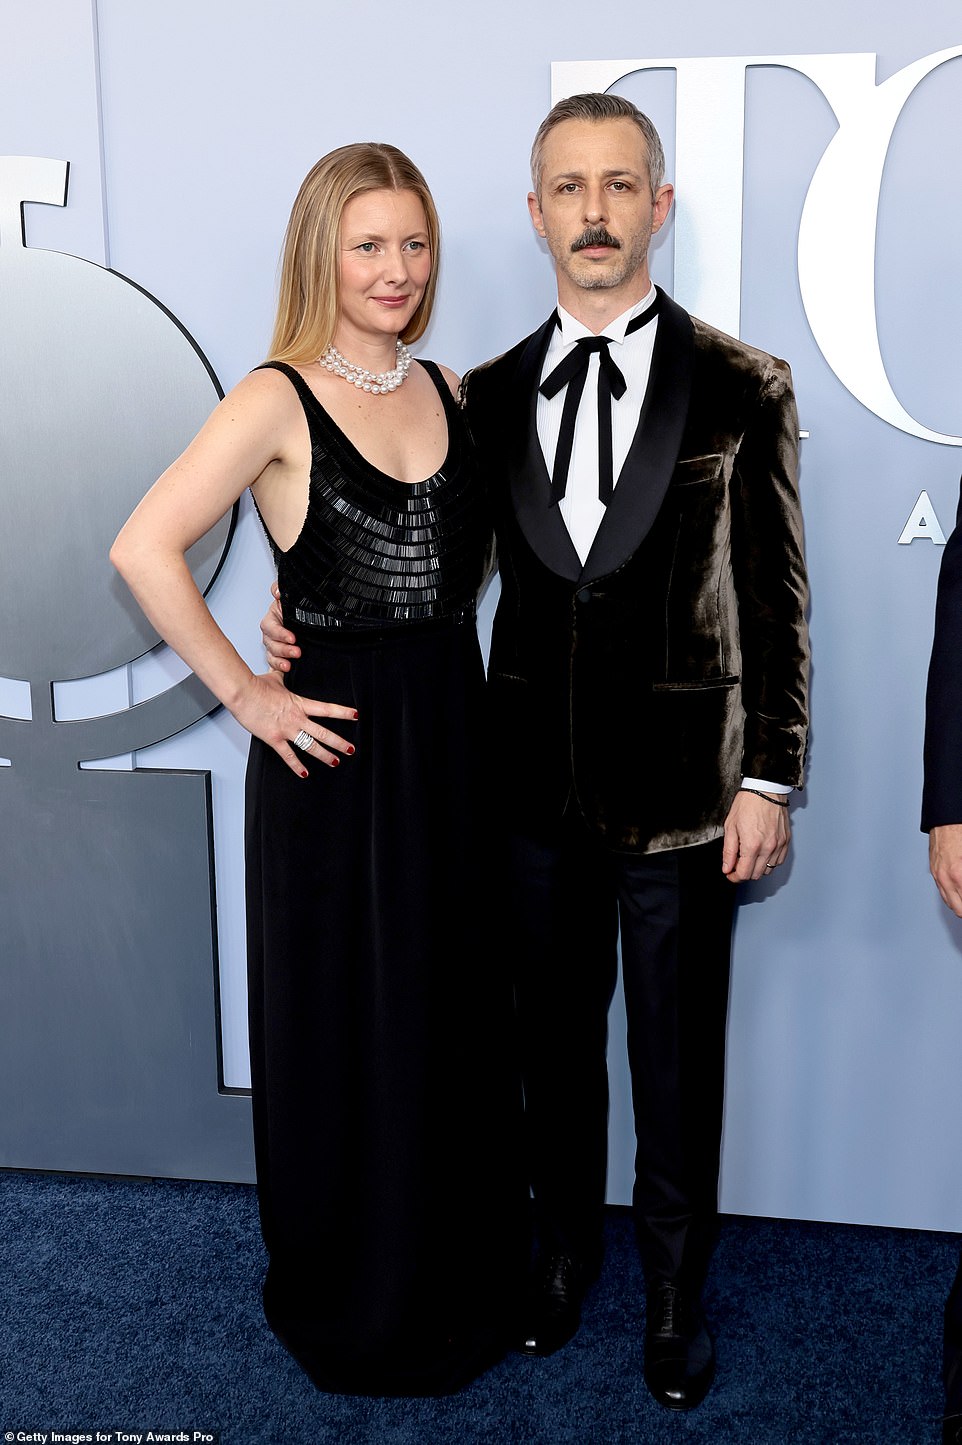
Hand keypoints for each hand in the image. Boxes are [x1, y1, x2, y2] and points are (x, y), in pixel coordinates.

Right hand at [231, 669, 356, 777]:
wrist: (242, 693)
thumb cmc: (256, 685)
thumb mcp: (275, 678)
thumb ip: (283, 677)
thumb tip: (284, 667)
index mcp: (299, 704)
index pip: (327, 709)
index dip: (343, 712)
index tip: (355, 716)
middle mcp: (296, 719)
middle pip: (323, 733)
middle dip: (339, 743)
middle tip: (351, 749)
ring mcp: (286, 730)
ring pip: (311, 746)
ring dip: (325, 755)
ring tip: (335, 762)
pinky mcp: (274, 739)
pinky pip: (288, 756)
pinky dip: (297, 766)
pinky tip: (304, 773)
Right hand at [261, 581, 299, 673]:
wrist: (311, 622)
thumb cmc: (299, 610)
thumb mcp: (292, 597)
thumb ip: (280, 589)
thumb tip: (277, 591)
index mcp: (273, 619)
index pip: (270, 627)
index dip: (279, 633)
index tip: (292, 638)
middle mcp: (272, 634)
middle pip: (270, 643)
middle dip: (283, 649)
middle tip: (297, 651)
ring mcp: (275, 646)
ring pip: (272, 655)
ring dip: (280, 660)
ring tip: (290, 665)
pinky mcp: (281, 657)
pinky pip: (275, 664)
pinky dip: (279, 668)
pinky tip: (287, 670)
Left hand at [721, 790, 790, 882]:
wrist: (765, 790)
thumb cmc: (747, 804)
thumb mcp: (730, 827)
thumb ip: (729, 851)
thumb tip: (727, 868)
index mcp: (752, 845)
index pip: (744, 874)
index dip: (734, 877)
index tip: (730, 873)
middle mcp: (768, 848)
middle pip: (756, 875)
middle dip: (744, 873)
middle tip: (737, 863)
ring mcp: (779, 845)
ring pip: (768, 870)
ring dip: (757, 868)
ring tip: (749, 856)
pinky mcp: (786, 841)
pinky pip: (778, 861)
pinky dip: (769, 862)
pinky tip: (761, 853)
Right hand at [930, 824, 961, 917]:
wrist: (946, 821)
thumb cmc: (960, 834)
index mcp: (959, 875)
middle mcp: (947, 878)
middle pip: (959, 909)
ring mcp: (938, 876)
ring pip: (951, 904)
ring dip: (960, 907)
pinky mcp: (934, 872)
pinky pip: (943, 894)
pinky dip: (953, 899)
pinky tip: (959, 897)